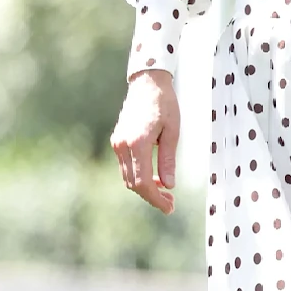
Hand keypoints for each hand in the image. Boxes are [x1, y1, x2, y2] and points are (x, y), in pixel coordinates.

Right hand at [110, 69, 178, 214]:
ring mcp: (117, 142)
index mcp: (137, 143)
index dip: (156, 199)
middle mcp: (122, 145)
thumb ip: (168, 159)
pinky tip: (155, 177)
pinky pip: (126, 166)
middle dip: (152, 196)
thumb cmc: (165, 104)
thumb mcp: (173, 131)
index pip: (143, 182)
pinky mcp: (117, 140)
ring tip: (166, 192)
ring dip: (145, 187)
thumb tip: (169, 185)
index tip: (170, 207)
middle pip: (133, 183)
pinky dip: (139, 176)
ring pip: (128, 177)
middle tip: (171, 203)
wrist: (147, 82)